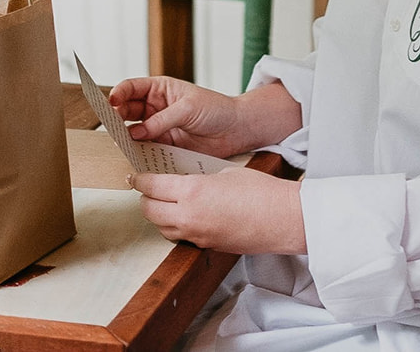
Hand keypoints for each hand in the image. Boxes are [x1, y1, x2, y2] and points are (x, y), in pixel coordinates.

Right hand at [109, 77, 302, 157]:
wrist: (235, 130)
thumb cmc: (216, 109)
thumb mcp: (188, 108)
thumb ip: (162, 120)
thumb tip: (137, 132)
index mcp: (160, 89)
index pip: (132, 88)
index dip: (119, 93)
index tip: (111, 102)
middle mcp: (155, 107)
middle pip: (127, 111)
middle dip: (117, 118)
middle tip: (112, 128)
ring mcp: (158, 127)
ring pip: (133, 131)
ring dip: (125, 138)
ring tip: (121, 144)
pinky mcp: (164, 145)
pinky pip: (145, 148)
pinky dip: (138, 153)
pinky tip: (134, 157)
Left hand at [130, 167, 305, 254]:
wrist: (283, 219)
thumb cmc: (261, 192)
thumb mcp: (225, 173)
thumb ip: (199, 180)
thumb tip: (187, 186)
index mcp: (192, 192)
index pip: (152, 187)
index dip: (140, 180)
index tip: (136, 176)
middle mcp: (189, 216)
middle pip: (150, 211)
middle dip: (145, 199)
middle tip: (146, 189)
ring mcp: (197, 235)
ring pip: (163, 228)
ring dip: (159, 215)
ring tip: (164, 203)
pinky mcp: (208, 246)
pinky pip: (181, 237)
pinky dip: (177, 227)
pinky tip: (186, 217)